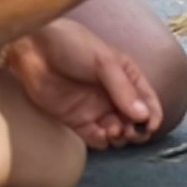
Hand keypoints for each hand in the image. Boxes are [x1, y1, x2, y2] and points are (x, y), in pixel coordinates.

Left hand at [0, 13, 166, 148]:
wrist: (33, 48)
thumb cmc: (71, 45)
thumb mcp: (104, 62)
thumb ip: (123, 89)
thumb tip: (143, 116)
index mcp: (126, 76)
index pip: (147, 100)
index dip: (153, 115)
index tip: (151, 125)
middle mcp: (113, 94)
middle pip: (134, 121)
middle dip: (137, 129)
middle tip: (132, 130)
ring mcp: (94, 108)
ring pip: (117, 132)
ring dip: (120, 136)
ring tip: (114, 130)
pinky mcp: (76, 120)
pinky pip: (95, 138)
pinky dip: (102, 141)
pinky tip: (102, 135)